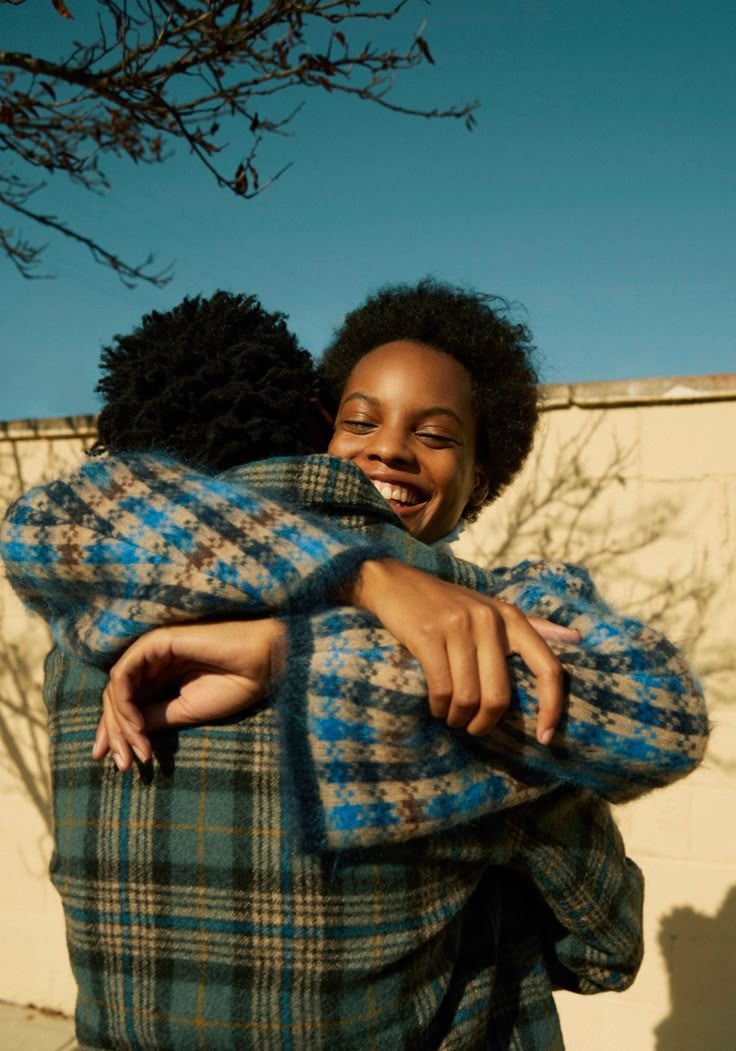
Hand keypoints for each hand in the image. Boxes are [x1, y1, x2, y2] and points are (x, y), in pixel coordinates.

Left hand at [93, 618, 285, 770]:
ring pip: (116, 688)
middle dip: (114, 733)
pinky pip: (124, 674)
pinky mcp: (156, 642)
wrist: (262, 665)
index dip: (117, 733)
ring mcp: (153, 651)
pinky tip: (139, 725)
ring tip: (137, 749)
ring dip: (120, 723)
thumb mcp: (185, 711)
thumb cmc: (233, 686)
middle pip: (116, 697)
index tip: (119, 764)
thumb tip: (124, 735)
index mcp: (162, 675)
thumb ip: (153, 718)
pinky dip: (125, 702)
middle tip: (122, 764)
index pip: (127, 702)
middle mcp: (153, 662)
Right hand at [347, 559, 578, 739]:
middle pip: (500, 695)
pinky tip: (436, 707)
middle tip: (473, 728)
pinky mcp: (428, 635)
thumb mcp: (491, 608)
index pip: (547, 667)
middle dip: (485, 723)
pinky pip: (441, 689)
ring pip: (469, 697)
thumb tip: (575, 638)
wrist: (394, 582)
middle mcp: (489, 620)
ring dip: (458, 718)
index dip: (552, 706)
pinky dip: (439, 708)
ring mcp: (458, 627)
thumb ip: (531, 625)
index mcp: (510, 617)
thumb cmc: (446, 603)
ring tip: (450, 717)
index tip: (545, 737)